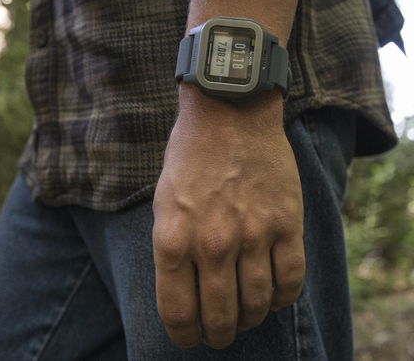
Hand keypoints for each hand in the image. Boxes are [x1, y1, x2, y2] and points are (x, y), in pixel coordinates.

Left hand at [152, 87, 304, 348]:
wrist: (228, 114)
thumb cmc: (188, 159)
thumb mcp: (162, 204)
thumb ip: (172, 250)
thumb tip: (185, 293)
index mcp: (173, 240)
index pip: (177, 313)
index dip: (183, 335)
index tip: (188, 339)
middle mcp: (212, 244)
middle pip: (219, 316)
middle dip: (217, 334)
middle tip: (218, 335)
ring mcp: (253, 235)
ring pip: (257, 304)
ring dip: (249, 319)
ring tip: (244, 318)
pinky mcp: (286, 224)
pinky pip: (291, 281)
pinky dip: (282, 299)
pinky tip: (273, 296)